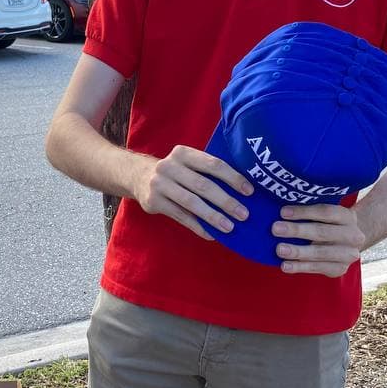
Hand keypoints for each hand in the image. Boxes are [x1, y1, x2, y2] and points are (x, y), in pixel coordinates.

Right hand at [132, 145, 252, 241]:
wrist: (137, 176)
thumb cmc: (174, 172)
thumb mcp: (186, 163)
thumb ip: (206, 171)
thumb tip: (240, 191)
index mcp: (183, 153)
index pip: (213, 164)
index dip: (233, 178)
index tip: (249, 191)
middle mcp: (169, 166)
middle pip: (203, 185)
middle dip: (226, 201)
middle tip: (243, 214)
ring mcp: (159, 184)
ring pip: (191, 203)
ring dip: (213, 216)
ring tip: (229, 227)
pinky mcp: (153, 202)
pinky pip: (181, 217)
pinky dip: (198, 226)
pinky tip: (212, 234)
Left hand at [273, 203, 365, 276]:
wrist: (347, 244)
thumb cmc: (328, 225)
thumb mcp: (325, 216)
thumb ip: (308, 214)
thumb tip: (281, 212)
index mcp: (347, 216)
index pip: (325, 212)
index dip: (304, 212)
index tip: (283, 212)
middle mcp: (352, 235)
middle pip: (322, 232)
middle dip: (297, 230)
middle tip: (276, 229)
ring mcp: (348, 254)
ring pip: (320, 252)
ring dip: (297, 251)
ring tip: (279, 249)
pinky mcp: (340, 269)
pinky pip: (317, 268)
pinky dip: (300, 267)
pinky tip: (285, 265)